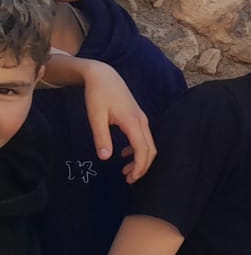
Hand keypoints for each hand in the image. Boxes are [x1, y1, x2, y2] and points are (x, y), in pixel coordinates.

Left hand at [81, 58, 155, 181]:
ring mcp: (142, 119)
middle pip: (151, 149)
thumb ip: (101, 137)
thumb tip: (106, 158)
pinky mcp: (138, 118)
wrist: (104, 76)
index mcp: (132, 122)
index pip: (143, 149)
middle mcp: (142, 122)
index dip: (140, 166)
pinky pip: (144, 137)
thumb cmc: (97, 95)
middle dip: (143, 167)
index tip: (131, 178)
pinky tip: (124, 154)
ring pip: (149, 144)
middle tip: (129, 179)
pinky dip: (138, 149)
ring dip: (141, 159)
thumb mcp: (95, 117)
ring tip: (126, 171)